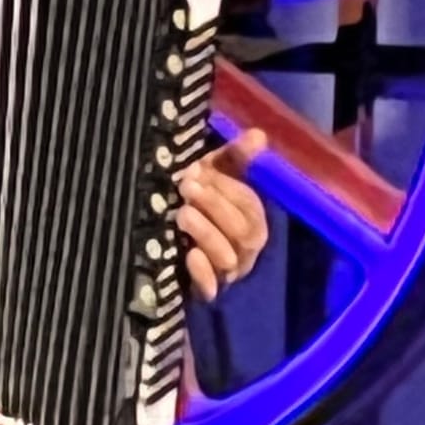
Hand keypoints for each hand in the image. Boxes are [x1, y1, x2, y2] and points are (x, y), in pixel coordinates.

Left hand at [178, 130, 268, 303]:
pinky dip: (202, 272)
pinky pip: (211, 288)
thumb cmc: (199, 203)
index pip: (249, 206)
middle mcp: (245, 249)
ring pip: (227, 258)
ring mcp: (227, 272)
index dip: (225, 189)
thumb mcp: (214, 175)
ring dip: (205, 233)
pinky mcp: (205, 290)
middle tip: (186, 188)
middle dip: (214, 207)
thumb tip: (259, 134)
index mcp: (253, 220)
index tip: (196, 172)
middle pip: (242, 233)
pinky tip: (189, 254)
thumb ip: (236, 156)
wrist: (165, 239)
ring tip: (181, 214)